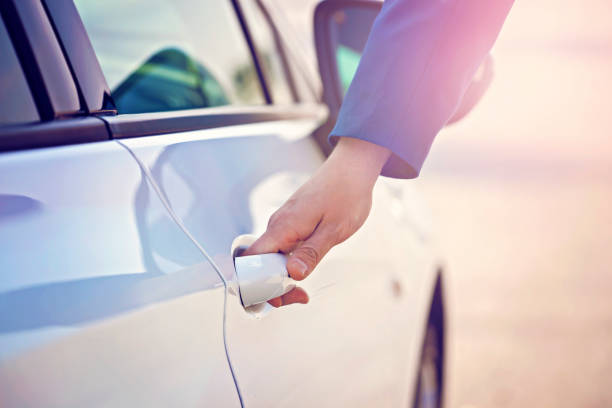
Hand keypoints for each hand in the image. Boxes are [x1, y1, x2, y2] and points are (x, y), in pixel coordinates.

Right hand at [243, 137, 390, 306]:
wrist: (352, 168)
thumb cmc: (346, 195)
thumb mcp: (334, 230)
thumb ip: (312, 253)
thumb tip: (292, 275)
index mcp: (283, 227)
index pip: (251, 261)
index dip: (257, 283)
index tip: (279, 296)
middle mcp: (277, 226)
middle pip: (258, 264)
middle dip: (272, 287)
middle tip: (300, 298)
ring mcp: (284, 225)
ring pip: (270, 259)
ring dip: (282, 279)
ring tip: (303, 293)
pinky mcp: (292, 225)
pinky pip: (281, 251)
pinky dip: (288, 267)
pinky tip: (303, 272)